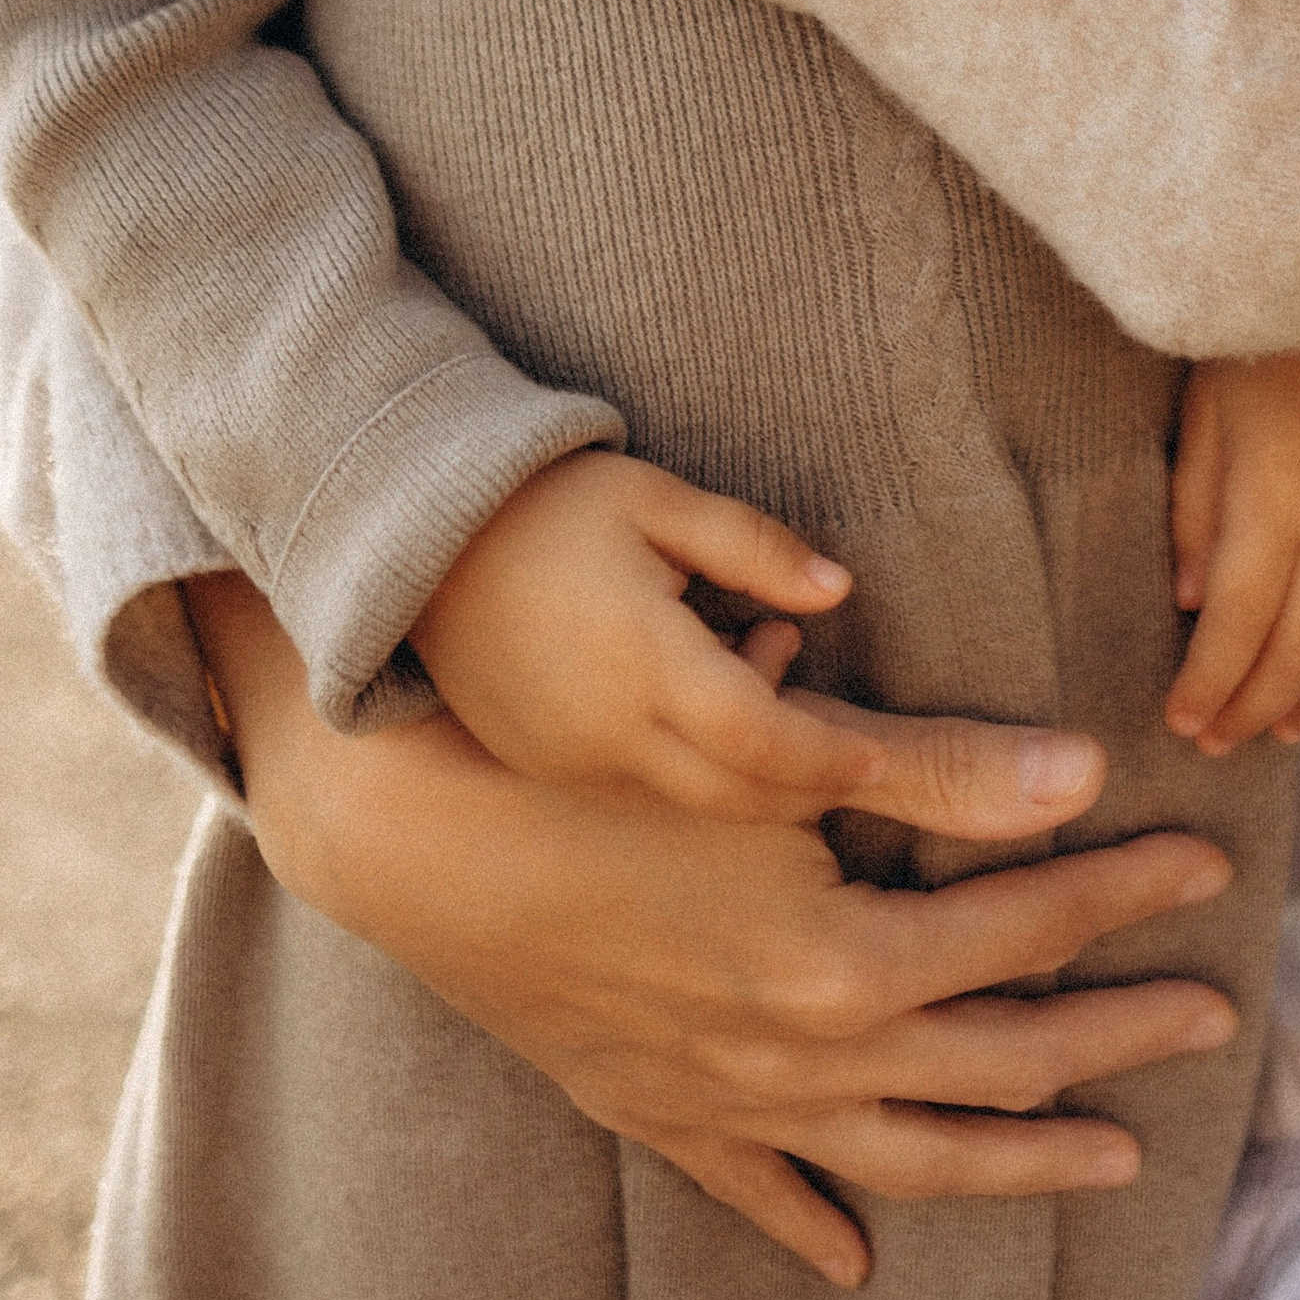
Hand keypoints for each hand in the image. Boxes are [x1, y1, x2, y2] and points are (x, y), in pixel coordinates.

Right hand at [191, 572, 1239, 1290]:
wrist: (428, 837)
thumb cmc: (607, 768)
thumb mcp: (779, 757)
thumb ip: (930, 768)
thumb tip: (1075, 766)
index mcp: (843, 959)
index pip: (1028, 925)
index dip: (1124, 890)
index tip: (1207, 864)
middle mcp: (806, 1052)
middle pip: (1003, 1054)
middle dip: (1121, 1031)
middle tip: (1216, 1012)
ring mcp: (735, 1101)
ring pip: (915, 1155)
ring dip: (1027, 1156)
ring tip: (1120, 1152)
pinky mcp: (661, 1115)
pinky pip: (760, 1192)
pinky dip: (816, 1224)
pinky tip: (862, 1260)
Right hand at [414, 448, 931, 819]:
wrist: (421, 540)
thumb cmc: (551, 506)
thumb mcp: (660, 501)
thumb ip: (755, 547)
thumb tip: (840, 590)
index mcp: (643, 660)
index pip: (760, 739)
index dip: (828, 755)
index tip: (878, 758)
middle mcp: (604, 729)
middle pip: (734, 794)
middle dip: (805, 788)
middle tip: (855, 756)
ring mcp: (568, 758)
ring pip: (689, 799)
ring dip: (749, 774)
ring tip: (760, 671)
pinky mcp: (542, 765)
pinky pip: (638, 788)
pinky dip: (689, 768)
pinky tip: (701, 699)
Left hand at [1164, 294, 1299, 753]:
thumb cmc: (1273, 339)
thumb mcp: (1208, 413)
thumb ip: (1197, 511)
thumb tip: (1192, 602)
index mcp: (1275, 504)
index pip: (1238, 626)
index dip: (1209, 685)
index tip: (1180, 720)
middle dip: (1254, 709)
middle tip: (1221, 742)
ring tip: (1285, 729)